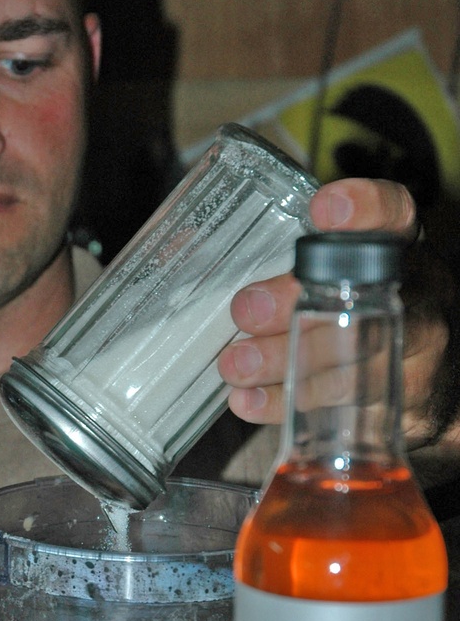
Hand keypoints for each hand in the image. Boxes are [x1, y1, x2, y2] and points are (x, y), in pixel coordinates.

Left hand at [218, 178, 447, 441]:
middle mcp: (419, 297)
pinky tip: (248, 400)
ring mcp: (417, 356)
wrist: (427, 374)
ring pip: (351, 362)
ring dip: (284, 362)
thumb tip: (193, 254)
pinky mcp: (400, 406)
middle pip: (363, 297)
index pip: (395, 216)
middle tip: (245, 309)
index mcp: (399, 250)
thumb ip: (290, 259)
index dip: (365, 209)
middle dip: (296, 302)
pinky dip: (285, 406)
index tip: (324, 208)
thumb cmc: (364, 307)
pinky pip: (341, 411)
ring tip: (236, 364)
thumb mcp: (342, 270)